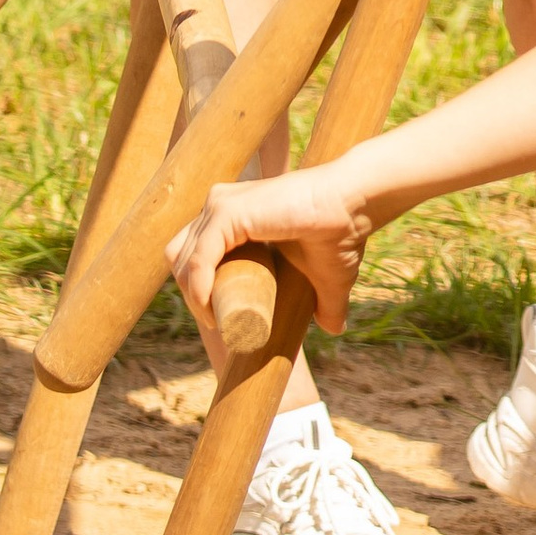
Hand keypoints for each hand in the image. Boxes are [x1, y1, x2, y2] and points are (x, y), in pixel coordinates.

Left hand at [168, 165, 373, 330]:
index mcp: (233, 213)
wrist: (355, 206)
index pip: (194, 251)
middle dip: (190, 294)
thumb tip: (334, 330)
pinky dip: (197, 289)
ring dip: (191, 296)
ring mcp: (220, 205)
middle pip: (180, 255)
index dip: (197, 287)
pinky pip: (196, 259)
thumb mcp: (324, 278)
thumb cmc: (341, 234)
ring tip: (215, 321)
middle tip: (216, 322)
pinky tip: (210, 311)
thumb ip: (325, 302)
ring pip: (181, 259)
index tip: (217, 317)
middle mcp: (220, 204)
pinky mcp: (227, 211)